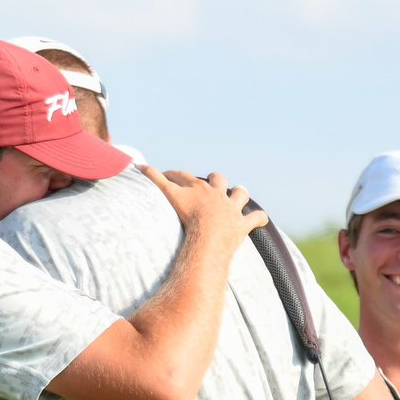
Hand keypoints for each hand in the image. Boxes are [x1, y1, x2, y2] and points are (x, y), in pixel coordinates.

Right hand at [139, 167, 265, 243]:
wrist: (208, 235)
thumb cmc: (187, 216)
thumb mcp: (168, 195)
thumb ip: (154, 180)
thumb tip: (138, 164)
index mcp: (198, 188)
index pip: (184, 177)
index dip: (173, 175)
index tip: (166, 176)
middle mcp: (217, 195)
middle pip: (217, 180)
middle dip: (214, 180)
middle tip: (210, 183)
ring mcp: (231, 209)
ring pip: (239, 194)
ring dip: (238, 194)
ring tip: (236, 195)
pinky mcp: (242, 225)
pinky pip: (255, 219)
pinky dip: (258, 219)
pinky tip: (260, 220)